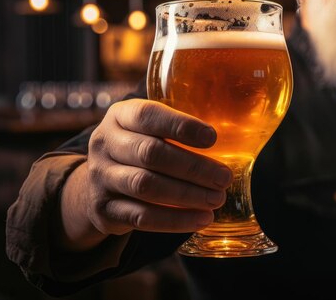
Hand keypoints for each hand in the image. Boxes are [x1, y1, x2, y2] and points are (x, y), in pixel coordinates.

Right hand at [58, 99, 232, 248]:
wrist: (98, 183)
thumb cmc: (140, 147)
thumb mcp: (150, 128)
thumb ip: (180, 127)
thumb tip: (237, 132)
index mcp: (120, 115)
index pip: (148, 115)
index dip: (181, 126)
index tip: (213, 138)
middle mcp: (105, 143)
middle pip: (151, 154)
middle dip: (193, 167)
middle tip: (224, 177)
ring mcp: (100, 177)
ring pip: (146, 186)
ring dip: (187, 195)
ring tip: (217, 199)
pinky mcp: (103, 210)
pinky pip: (141, 217)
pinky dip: (175, 221)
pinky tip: (201, 219)